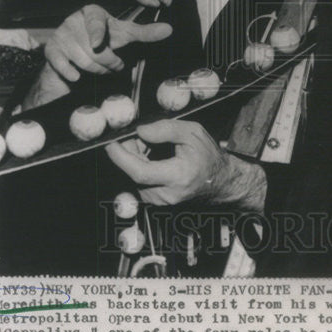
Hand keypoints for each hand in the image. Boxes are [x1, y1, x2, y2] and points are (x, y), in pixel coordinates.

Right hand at [24, 4, 171, 108]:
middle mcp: (73, 20)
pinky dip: (71, 73)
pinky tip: (76, 76)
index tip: (98, 43)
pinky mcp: (51, 51)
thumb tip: (169, 29)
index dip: (97, 31)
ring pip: (83, 60)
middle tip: (115, 66)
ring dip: (97, 70)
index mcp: (91, 12)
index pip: (95, 20)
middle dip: (108, 62)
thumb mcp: (123, 36)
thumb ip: (144, 33)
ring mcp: (60, 35)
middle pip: (94, 48)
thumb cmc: (102, 41)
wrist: (73, 56)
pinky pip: (61, 64)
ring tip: (102, 69)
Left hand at [106, 120, 266, 211]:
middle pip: (134, 172)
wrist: (219, 182)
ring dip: (135, 157)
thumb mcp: (193, 133)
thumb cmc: (207, 157)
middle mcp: (166, 194)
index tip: (111, 143)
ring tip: (152, 146)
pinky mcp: (156, 202)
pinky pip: (140, 181)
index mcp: (178, 176)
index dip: (121, 157)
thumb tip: (140, 131)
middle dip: (128, 150)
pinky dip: (141, 165)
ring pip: (135, 176)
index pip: (140, 172)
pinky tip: (153, 157)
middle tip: (135, 134)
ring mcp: (160, 201)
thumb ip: (166, 129)